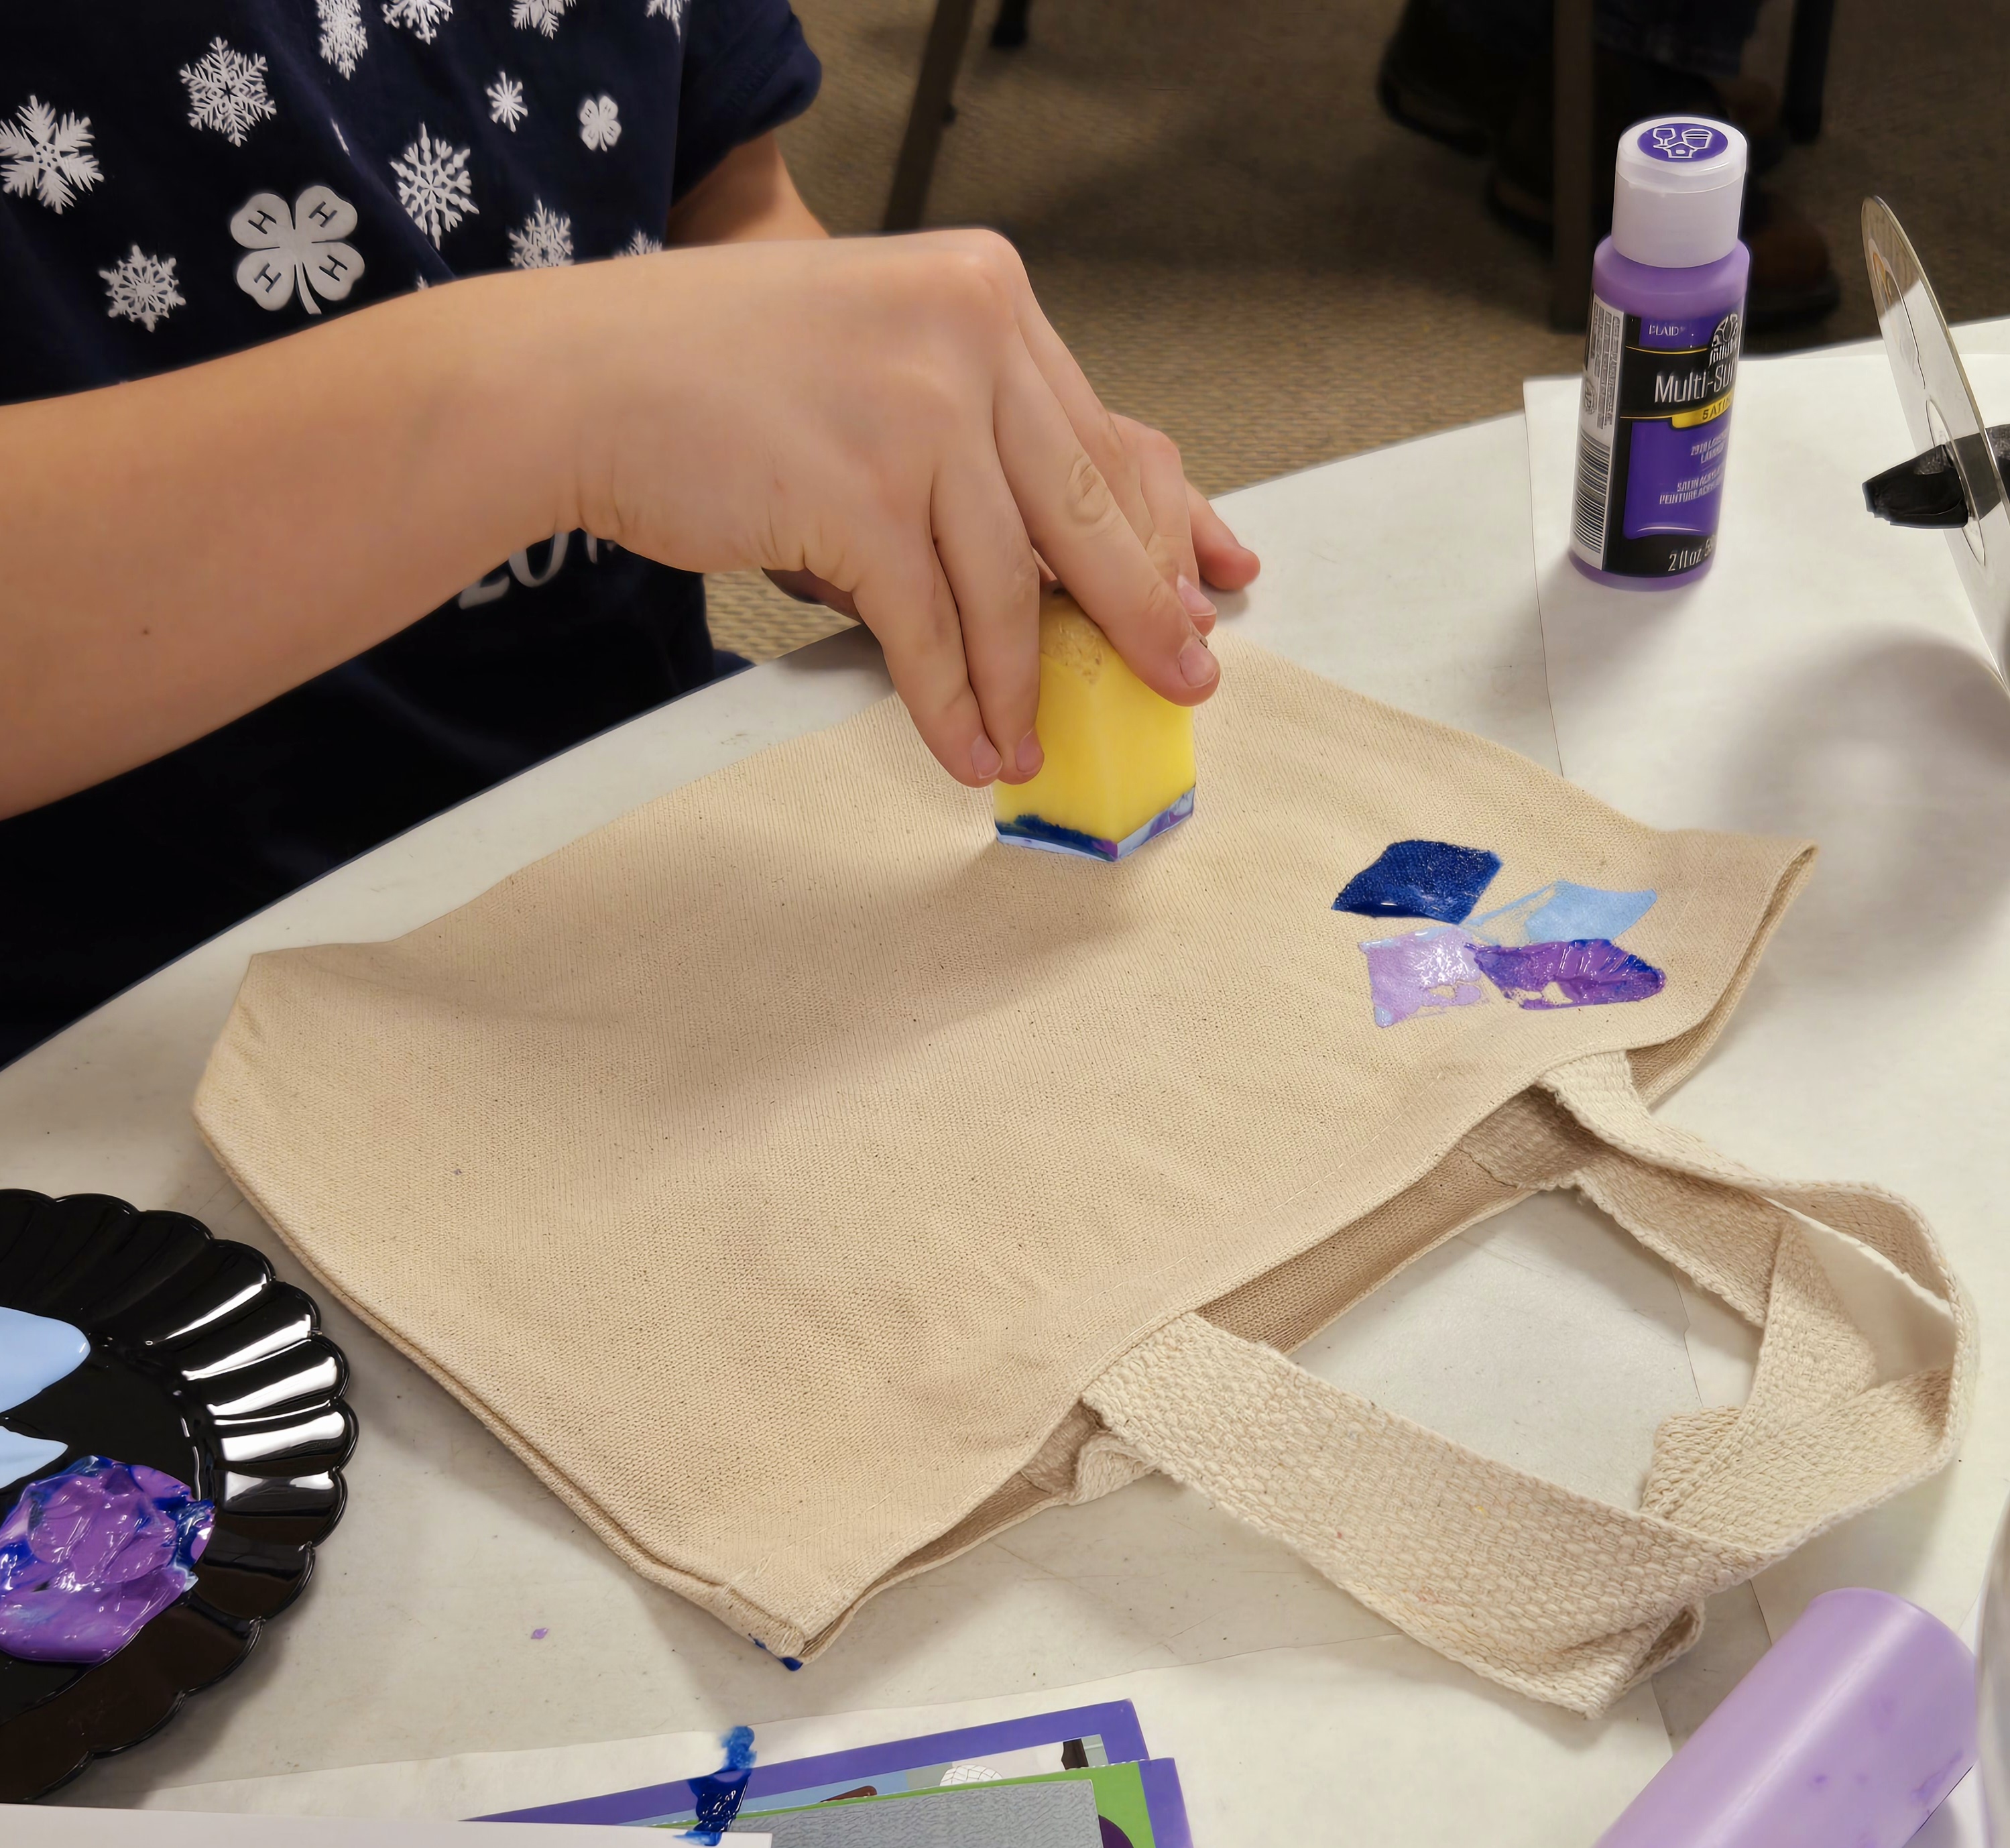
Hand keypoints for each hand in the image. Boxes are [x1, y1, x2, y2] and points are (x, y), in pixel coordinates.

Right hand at [555, 231, 1259, 787]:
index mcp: (984, 293)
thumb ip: (971, 428)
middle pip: (1088, 508)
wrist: (575, 376)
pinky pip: (931, 628)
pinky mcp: (859, 493)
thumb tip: (1054, 556)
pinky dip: (952, 702)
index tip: (1207, 582)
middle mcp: (967, 335)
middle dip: (1138, 614)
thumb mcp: (875, 357)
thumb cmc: (711, 372)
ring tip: (1031, 743)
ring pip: (1009, 585)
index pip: (1107, 434)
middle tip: (1181, 677)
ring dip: (1022, 684)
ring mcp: (915, 412)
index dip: (1165, 527)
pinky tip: (969, 747)